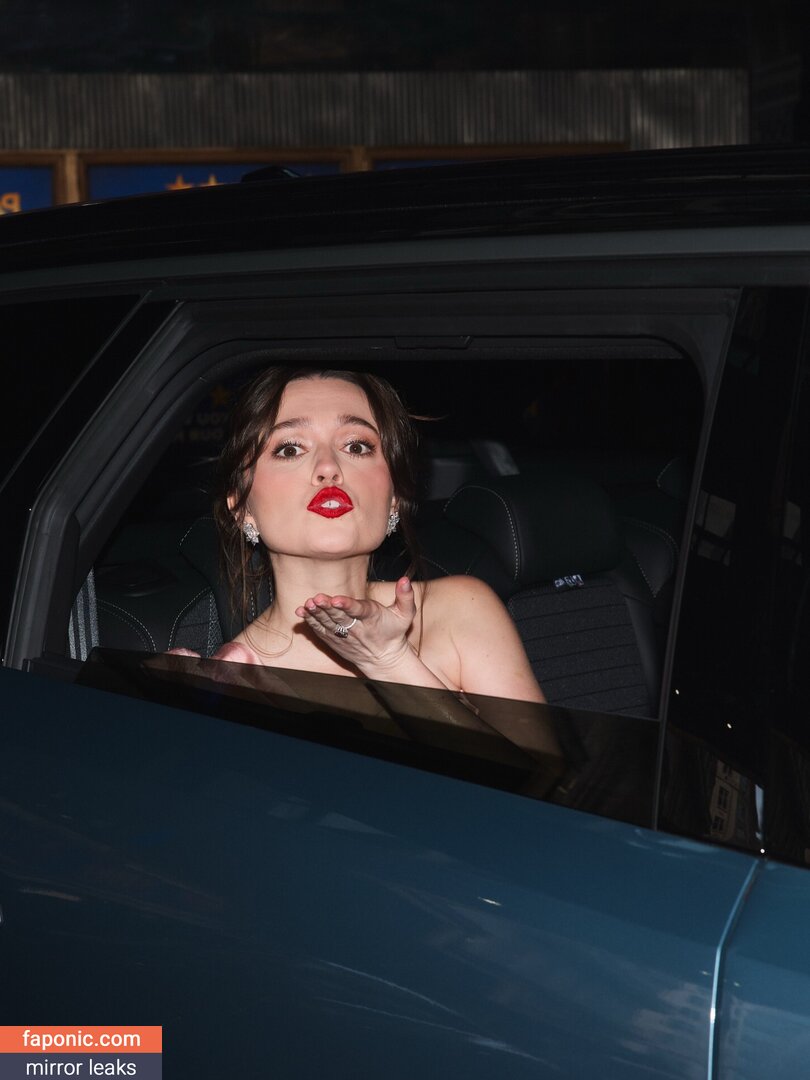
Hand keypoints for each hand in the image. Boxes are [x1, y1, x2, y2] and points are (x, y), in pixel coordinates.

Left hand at [295, 576, 416, 675]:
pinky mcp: (334, 640)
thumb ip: (406, 596)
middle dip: (327, 608)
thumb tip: (405, 580)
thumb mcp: (406, 615)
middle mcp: (356, 628)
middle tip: (316, 598)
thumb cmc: (394, 632)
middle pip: (339, 617)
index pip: (358, 611)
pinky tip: (302, 612)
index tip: (336, 599)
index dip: (347, 605)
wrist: (383, 659)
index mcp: (372, 618)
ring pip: (328, 624)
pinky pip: (320, 631)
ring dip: (316, 614)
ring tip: (307, 604)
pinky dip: (310, 622)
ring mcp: (343, 636)